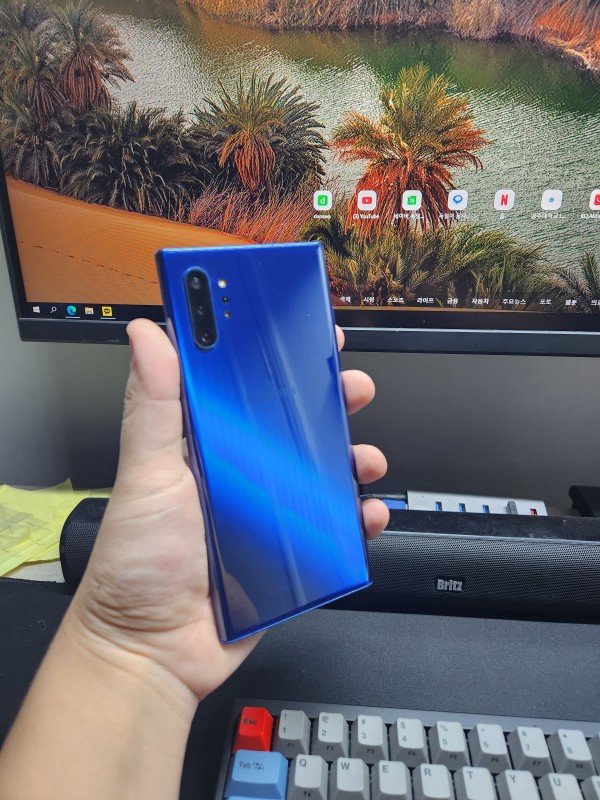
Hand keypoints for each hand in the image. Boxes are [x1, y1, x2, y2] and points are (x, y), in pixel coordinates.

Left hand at [70, 319, 388, 704]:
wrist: (153, 652)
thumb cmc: (137, 567)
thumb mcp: (146, 476)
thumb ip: (152, 406)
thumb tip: (148, 336)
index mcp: (202, 446)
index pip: (241, 386)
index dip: (273, 356)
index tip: (303, 331)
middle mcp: (237, 473)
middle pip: (292, 424)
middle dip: (329, 402)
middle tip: (351, 388)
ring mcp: (266, 512)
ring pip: (322, 471)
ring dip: (352, 458)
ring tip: (365, 458)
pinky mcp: (288, 551)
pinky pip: (333, 526)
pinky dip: (357, 517)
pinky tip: (365, 513)